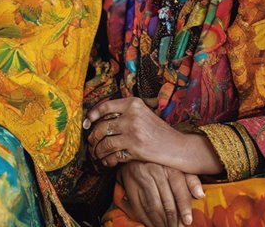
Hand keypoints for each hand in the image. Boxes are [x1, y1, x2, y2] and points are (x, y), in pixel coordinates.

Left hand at [84, 98, 213, 172]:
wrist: (178, 147)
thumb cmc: (158, 131)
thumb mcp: (144, 113)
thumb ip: (125, 112)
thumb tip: (98, 118)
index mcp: (134, 104)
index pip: (105, 106)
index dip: (92, 115)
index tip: (87, 123)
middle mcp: (132, 116)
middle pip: (101, 127)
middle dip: (93, 138)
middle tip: (91, 144)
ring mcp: (133, 132)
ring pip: (105, 143)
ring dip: (98, 151)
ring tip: (97, 154)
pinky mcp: (135, 149)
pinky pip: (113, 155)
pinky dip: (107, 160)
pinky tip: (107, 161)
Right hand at [118, 161, 204, 226]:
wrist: (136, 154)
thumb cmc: (162, 164)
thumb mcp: (178, 167)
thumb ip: (191, 180)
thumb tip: (201, 195)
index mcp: (169, 167)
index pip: (179, 190)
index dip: (184, 207)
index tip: (188, 221)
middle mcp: (154, 172)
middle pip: (166, 201)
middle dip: (173, 220)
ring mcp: (141, 179)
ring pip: (152, 207)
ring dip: (160, 222)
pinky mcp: (130, 186)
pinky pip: (139, 207)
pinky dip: (146, 220)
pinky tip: (153, 225)